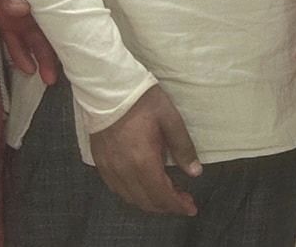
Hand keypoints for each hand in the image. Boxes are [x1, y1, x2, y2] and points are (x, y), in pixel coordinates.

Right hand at [89, 85, 201, 215]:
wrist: (107, 88)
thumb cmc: (142, 101)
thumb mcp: (170, 119)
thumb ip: (183, 148)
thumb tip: (195, 172)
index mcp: (143, 161)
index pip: (162, 195)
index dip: (178, 205)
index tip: (191, 208)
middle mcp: (124, 171)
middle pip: (147, 201)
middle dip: (167, 206)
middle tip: (183, 200)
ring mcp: (109, 169)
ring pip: (131, 198)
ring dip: (150, 202)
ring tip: (166, 194)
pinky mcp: (100, 163)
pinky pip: (117, 189)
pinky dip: (133, 194)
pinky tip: (143, 187)